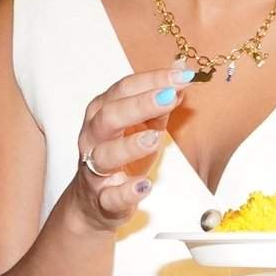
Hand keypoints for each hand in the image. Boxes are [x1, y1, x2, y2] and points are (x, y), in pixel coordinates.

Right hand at [69, 67, 195, 230]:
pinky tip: (144, 186)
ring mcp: (95, 170)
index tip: (182, 75)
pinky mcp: (102, 200)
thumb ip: (161, 104)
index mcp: (101, 113)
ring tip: (155, 137)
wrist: (95, 203)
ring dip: (129, 145)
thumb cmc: (121, 157)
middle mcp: (93, 138)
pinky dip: (126, 191)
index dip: (152, 80)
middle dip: (140, 104)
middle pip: (110, 116)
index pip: (124, 89)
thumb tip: (182, 72)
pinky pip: (110, 196)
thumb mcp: (143, 127)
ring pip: (105, 154)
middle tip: (169, 96)